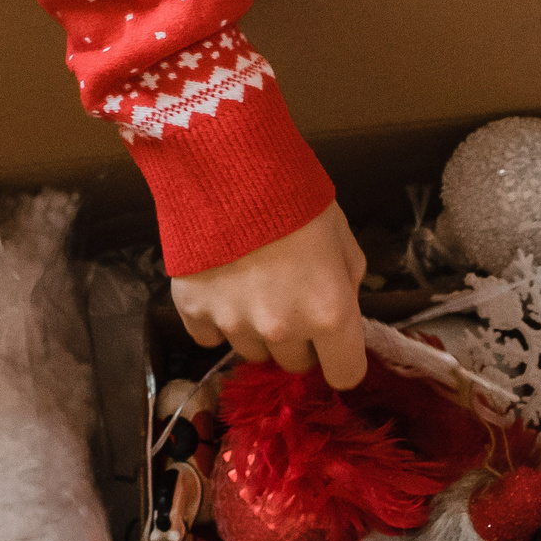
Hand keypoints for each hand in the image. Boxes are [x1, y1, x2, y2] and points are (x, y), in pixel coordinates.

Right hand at [169, 202, 370, 388]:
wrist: (226, 166)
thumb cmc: (293, 195)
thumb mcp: (340, 234)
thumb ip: (347, 280)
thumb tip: (339, 305)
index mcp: (330, 313)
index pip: (345, 375)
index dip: (341, 358)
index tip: (333, 343)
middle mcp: (283, 331)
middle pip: (294, 364)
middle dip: (296, 339)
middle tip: (287, 297)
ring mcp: (234, 325)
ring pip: (251, 352)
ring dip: (255, 329)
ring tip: (248, 283)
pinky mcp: (193, 313)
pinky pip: (209, 336)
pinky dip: (215, 318)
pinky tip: (218, 284)